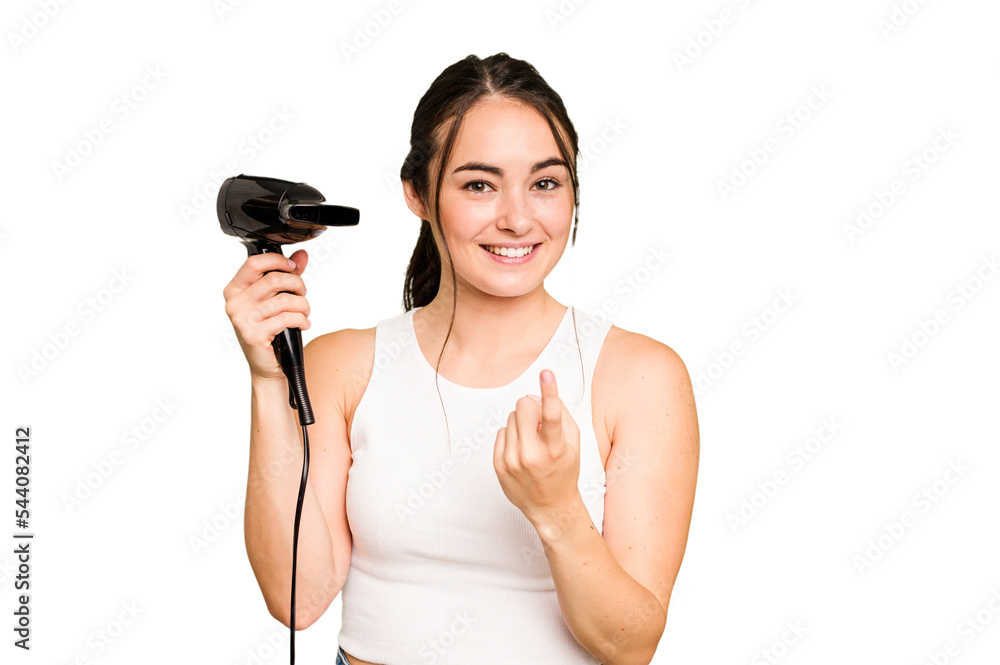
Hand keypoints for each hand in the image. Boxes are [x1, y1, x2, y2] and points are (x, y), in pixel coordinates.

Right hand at [222, 249, 310, 382]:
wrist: (267, 365)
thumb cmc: (270, 330)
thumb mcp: (276, 298)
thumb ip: (287, 275)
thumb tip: (302, 255)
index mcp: (235, 289)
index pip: (255, 263)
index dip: (278, 261)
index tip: (293, 268)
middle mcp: (235, 303)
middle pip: (274, 280)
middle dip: (297, 285)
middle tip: (302, 295)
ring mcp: (242, 319)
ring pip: (285, 300)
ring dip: (303, 306)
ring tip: (304, 313)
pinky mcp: (254, 334)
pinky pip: (287, 318)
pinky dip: (302, 320)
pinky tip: (302, 324)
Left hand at [493, 369, 581, 527]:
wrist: (550, 507)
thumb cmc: (564, 470)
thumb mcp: (573, 442)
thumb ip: (558, 414)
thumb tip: (534, 396)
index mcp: (555, 448)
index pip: (552, 415)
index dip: (550, 391)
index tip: (546, 373)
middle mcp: (532, 455)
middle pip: (523, 406)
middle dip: (532, 408)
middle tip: (539, 422)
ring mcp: (512, 460)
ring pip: (511, 417)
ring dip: (522, 423)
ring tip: (532, 442)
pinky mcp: (499, 464)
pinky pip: (501, 432)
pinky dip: (512, 436)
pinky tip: (521, 451)